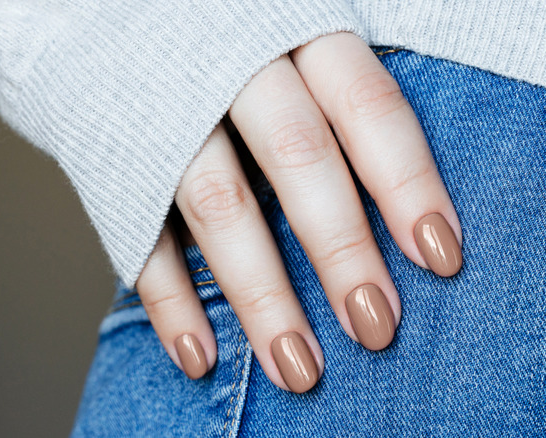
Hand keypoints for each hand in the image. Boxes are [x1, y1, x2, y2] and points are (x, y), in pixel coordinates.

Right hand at [135, 32, 462, 392]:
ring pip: (220, 206)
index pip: (366, 107)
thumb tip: (412, 195)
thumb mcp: (295, 31)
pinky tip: (200, 354)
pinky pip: (139, 231)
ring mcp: (166, 110)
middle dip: (342, 251)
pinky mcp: (114, 153)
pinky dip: (170, 300)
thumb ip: (341, 92)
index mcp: (294, 26)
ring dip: (262, 297)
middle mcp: (232, 62)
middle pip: (299, 160)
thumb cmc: (231, 35)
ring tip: (299, 368)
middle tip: (378, 329)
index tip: (442, 257)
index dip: (408, 184)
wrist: (103, 11)